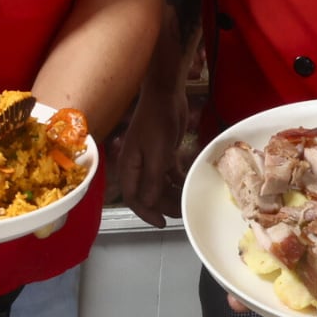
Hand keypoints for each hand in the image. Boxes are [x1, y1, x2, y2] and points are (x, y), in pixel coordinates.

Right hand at [113, 84, 187, 228]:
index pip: (133, 197)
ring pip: (159, 184)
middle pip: (148, 193)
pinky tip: (187, 183)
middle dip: (163, 204)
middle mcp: (138, 165)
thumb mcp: (157, 154)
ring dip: (171, 194)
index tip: (162, 223)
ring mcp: (150, 158)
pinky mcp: (163, 151)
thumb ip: (152, 180)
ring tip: (186, 200)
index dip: (146, 212)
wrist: (165, 94)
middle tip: (181, 212)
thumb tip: (148, 204)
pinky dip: (176, 180)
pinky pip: (168, 172)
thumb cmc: (157, 122)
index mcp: (130, 166)